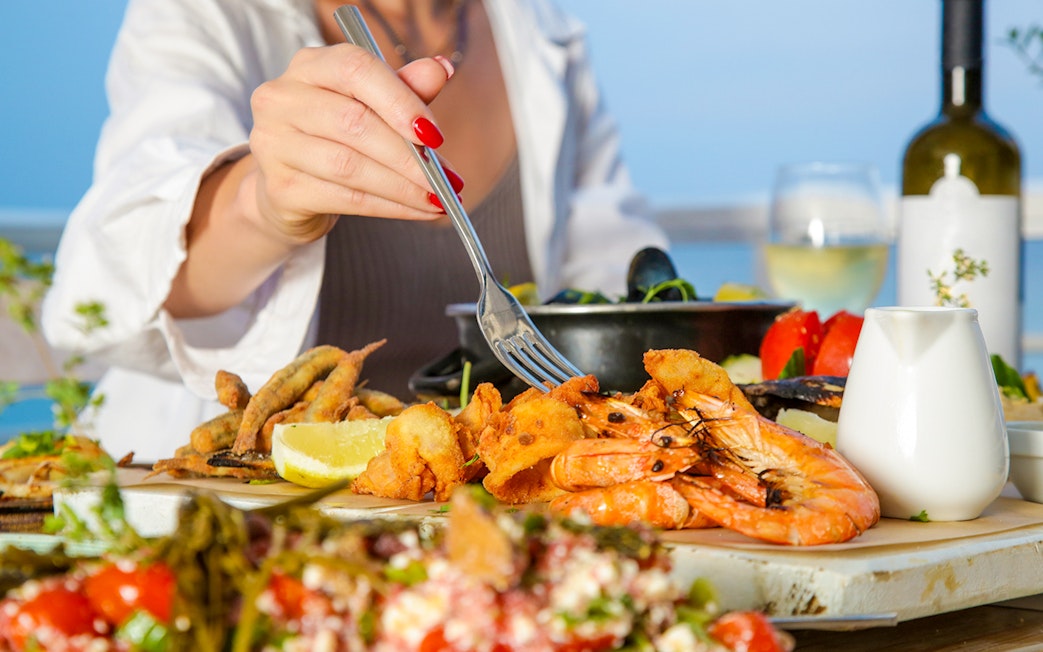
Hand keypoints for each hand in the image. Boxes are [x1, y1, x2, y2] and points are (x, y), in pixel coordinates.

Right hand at [246, 44, 459, 244]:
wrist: (291, 190)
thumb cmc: (336, 138)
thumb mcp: (371, 106)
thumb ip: (403, 87)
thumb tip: (440, 68)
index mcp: (309, 65)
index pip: (356, 69)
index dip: (400, 100)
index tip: (435, 134)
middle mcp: (282, 98)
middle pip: (354, 122)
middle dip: (408, 155)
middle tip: (446, 178)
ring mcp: (273, 145)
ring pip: (350, 166)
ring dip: (403, 186)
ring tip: (436, 197)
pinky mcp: (280, 189)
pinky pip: (346, 199)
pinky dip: (390, 207)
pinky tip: (417, 210)